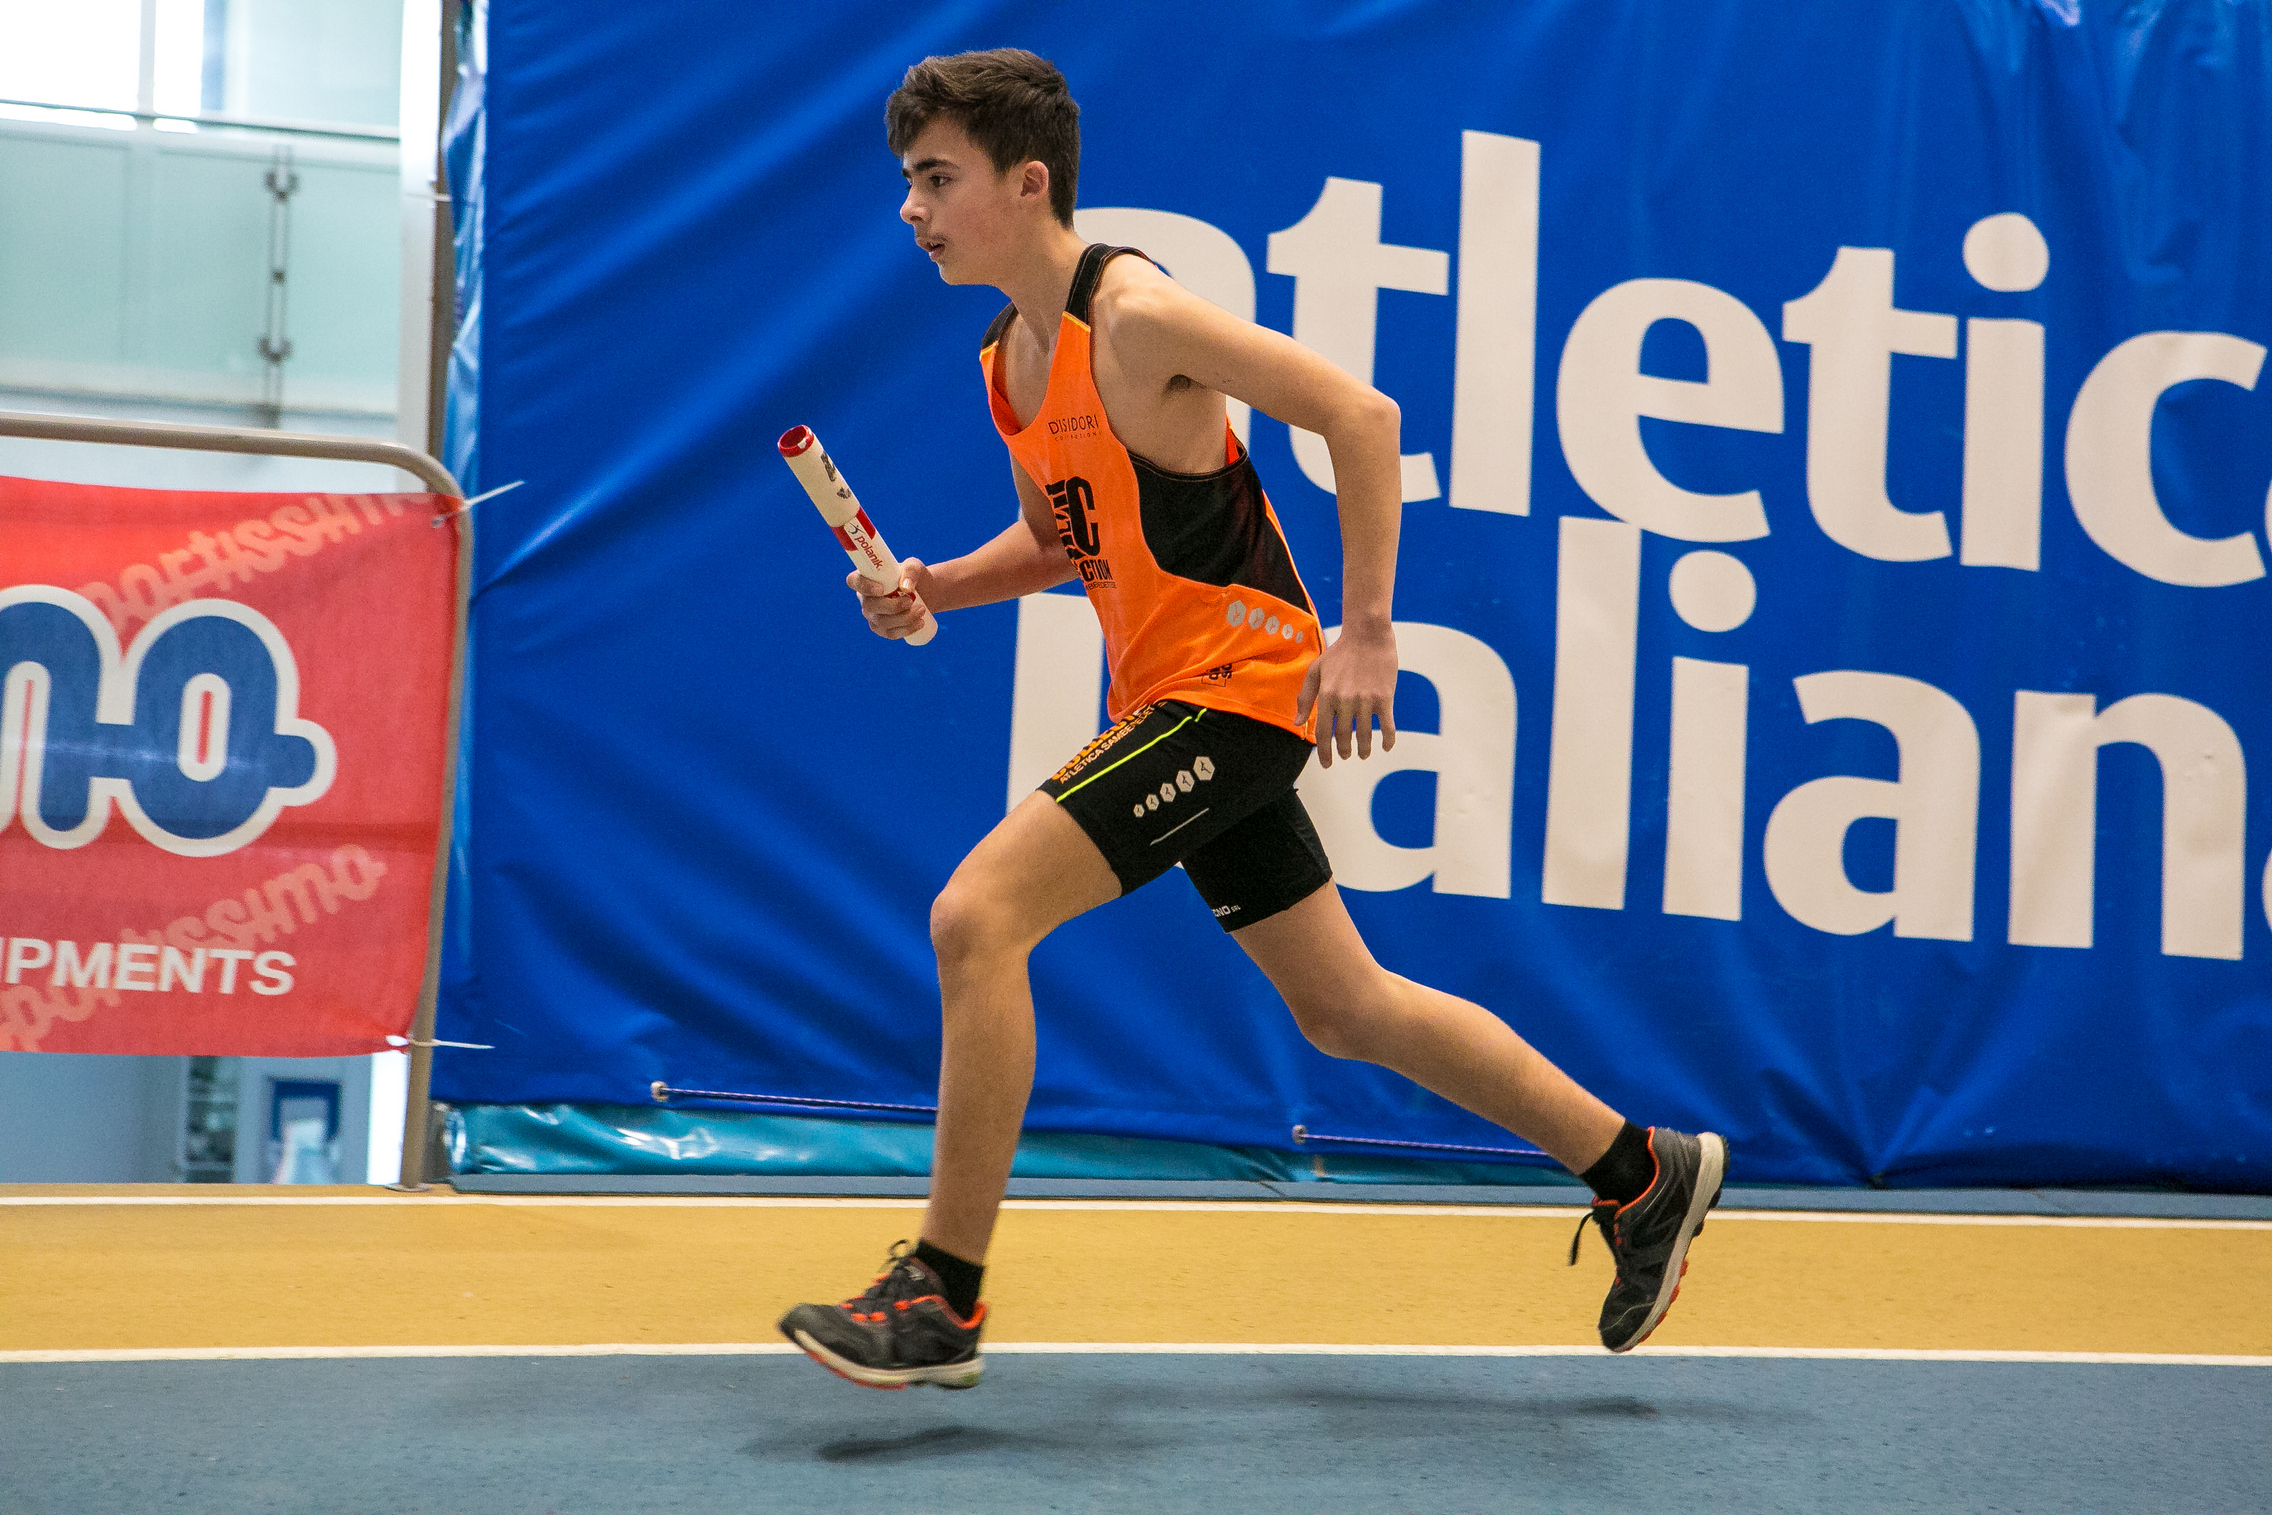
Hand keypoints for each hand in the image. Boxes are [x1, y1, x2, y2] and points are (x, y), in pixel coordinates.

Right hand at [848, 557, 935, 639]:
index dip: (864, 586)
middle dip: (892, 606)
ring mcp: (872, 615)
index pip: (853, 581)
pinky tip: (919, 623)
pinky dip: (906, 630)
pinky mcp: (882, 629)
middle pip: (869, 606)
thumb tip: (906, 588)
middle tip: (911, 601)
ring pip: (882, 622)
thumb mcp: (914, 566)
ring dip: (904, 618)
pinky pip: (890, 634)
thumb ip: (911, 571)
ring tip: (922, 610)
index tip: (882, 589)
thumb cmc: (914, 576)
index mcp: (866, 578)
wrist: (925, 593)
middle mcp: (865, 598)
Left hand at [1296, 621, 1397, 767]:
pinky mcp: (1384, 697)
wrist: (1367, 634)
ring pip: (1365, 735)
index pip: (1323, 732)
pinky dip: (1388, 740)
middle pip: (1343, 737)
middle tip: (1346, 756)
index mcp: (1326, 695)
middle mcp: (1345, 700)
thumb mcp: (1316, 671)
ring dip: (1363, 750)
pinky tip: (1386, 747)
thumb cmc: (1340, 652)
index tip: (1327, 764)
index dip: (1324, 752)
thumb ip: (1305, 697)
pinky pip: (1387, 725)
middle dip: (1344, 751)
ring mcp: (1366, 700)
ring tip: (1363, 755)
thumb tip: (1298, 723)